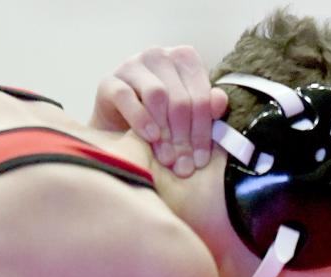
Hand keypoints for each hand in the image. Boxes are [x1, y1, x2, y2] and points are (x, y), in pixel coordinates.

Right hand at [91, 46, 227, 176]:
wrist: (122, 130)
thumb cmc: (165, 122)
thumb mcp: (192, 118)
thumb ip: (209, 108)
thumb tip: (220, 101)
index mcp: (185, 60)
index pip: (202, 97)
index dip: (204, 132)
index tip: (201, 161)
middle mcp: (160, 56)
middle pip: (181, 100)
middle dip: (184, 138)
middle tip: (184, 166)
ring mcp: (133, 65)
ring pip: (157, 95)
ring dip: (165, 132)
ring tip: (168, 158)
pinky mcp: (109, 80)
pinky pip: (126, 96)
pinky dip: (140, 119)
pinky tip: (149, 137)